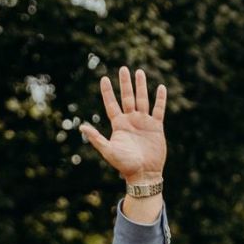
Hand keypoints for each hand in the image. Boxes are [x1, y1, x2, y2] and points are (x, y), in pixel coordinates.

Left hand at [82, 67, 166, 184]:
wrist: (144, 174)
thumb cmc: (125, 165)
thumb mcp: (109, 151)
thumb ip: (97, 138)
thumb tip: (82, 127)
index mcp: (119, 125)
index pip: (112, 104)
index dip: (108, 92)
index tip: (104, 78)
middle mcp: (131, 121)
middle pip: (128, 97)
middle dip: (125, 83)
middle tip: (124, 68)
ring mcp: (144, 122)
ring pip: (142, 100)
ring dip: (141, 86)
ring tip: (140, 72)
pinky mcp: (156, 127)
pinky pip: (158, 110)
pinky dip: (160, 99)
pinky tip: (161, 88)